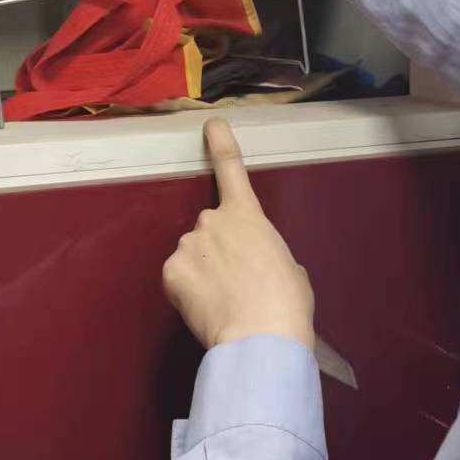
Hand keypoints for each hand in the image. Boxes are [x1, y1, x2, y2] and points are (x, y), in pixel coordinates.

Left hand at [162, 119, 315, 351]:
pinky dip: (187, 292)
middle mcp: (212, 221)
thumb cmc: (287, 302)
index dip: (220, 143)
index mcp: (248, 216)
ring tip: (223, 302)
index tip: (211, 125)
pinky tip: (205, 308)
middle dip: (217, 251)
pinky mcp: (170, 272)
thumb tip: (261, 266)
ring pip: (193, 256)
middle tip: (236, 283)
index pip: (231, 169)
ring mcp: (188, 245)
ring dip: (202, 273)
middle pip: (209, 230)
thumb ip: (268, 254)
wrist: (261, 334)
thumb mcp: (289, 269)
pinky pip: (178, 278)